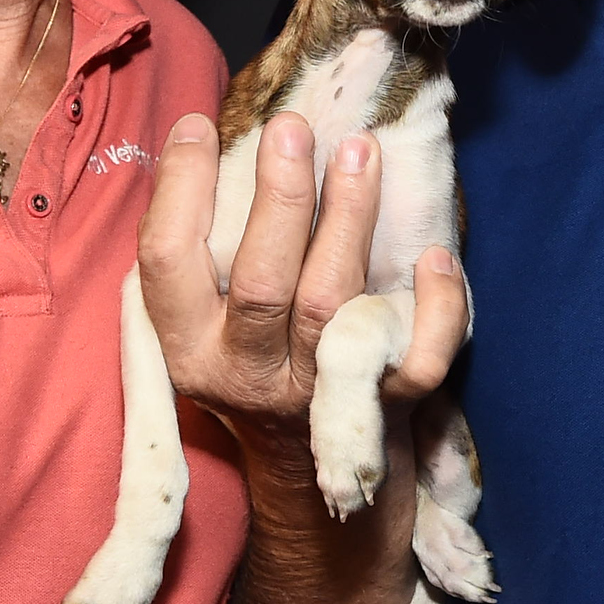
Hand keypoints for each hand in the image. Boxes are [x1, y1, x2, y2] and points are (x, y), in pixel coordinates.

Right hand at [139, 111, 467, 439]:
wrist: (307, 476)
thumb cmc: (254, 366)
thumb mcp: (203, 323)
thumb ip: (200, 251)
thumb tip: (210, 138)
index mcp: (191, 348)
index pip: (168, 260)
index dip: (180, 189)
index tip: (200, 126)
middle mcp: (248, 373)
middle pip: (262, 283)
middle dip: (280, 199)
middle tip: (293, 128)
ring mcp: (318, 392)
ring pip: (332, 305)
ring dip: (350, 220)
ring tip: (360, 150)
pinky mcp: (383, 406)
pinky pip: (417, 359)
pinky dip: (434, 306)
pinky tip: (435, 255)